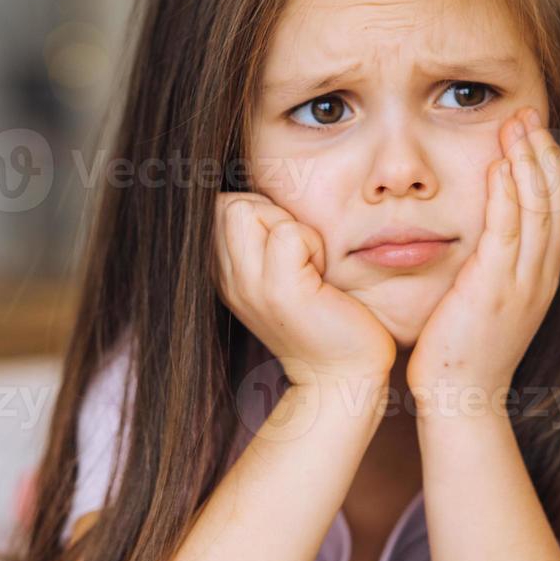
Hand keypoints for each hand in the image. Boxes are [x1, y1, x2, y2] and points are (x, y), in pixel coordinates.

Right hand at [214, 192, 396, 386]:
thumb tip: (261, 186)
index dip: (255, 211)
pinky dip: (313, 244)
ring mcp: (248, 286)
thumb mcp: (281, 271)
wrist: (342, 374)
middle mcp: (227, 280)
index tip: (286, 248)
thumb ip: (263, 236)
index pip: (217, 206)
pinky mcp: (280, 292)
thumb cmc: (324, 315)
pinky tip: (322, 275)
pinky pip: (289, 233)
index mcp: (223, 273)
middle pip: (226, 203)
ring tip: (308, 262)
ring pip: (248, 209)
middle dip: (268, 212)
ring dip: (289, 225)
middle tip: (299, 253)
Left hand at [407, 107, 559, 408]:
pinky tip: (499, 165)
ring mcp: (523, 283)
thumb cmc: (462, 353)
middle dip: (545, 152)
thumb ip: (496, 266)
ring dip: (529, 161)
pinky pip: (508, 232)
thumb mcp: (490, 302)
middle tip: (530, 114)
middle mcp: (541, 277)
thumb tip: (490, 234)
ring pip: (540, 209)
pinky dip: (508, 194)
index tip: (538, 133)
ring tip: (517, 125)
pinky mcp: (494, 290)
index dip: (555, 168)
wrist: (460, 400)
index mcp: (543, 278)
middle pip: (558, 200)